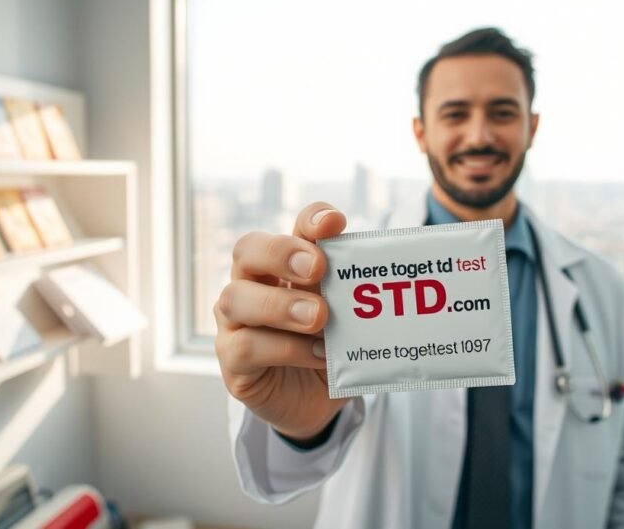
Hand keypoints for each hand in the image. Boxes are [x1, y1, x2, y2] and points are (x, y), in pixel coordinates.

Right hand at [214, 202, 348, 441]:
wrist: (316, 403)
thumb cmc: (330, 350)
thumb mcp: (348, 321)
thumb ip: (355, 300)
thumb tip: (390, 285)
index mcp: (286, 266)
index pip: (295, 228)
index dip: (311, 219)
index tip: (335, 223)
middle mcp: (253, 285)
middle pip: (247, 250)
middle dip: (281, 252)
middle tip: (318, 268)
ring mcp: (236, 322)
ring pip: (235, 298)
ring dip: (280, 304)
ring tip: (318, 317)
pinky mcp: (233, 362)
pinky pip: (246, 347)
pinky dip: (286, 349)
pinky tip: (318, 354)